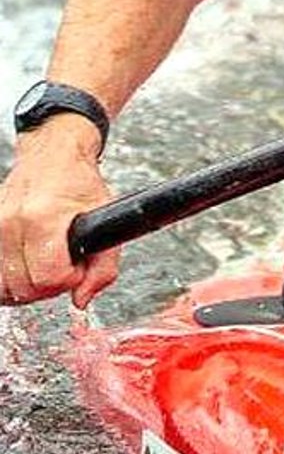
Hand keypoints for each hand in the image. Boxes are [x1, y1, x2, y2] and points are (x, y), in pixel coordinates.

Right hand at [0, 126, 119, 308]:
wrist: (53, 154)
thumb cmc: (78, 182)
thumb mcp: (103, 219)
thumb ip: (102, 266)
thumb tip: (82, 299)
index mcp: (42, 218)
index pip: (48, 278)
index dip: (68, 279)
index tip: (76, 266)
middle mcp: (11, 222)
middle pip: (24, 287)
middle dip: (49, 285)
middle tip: (62, 265)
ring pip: (4, 287)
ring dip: (27, 285)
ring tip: (44, 265)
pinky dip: (9, 278)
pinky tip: (26, 266)